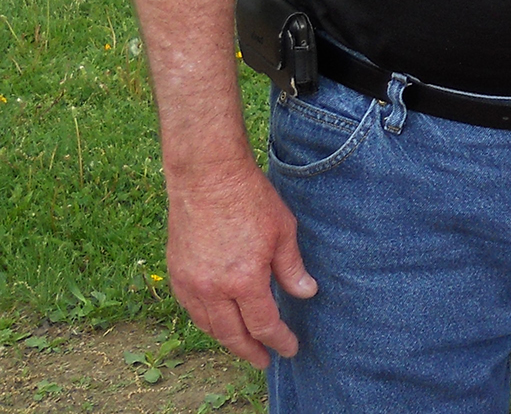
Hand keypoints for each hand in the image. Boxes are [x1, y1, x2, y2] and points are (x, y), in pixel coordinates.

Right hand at [164, 159, 317, 367]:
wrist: (207, 177)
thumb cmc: (250, 199)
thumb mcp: (283, 231)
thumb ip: (292, 268)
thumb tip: (306, 294)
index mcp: (244, 280)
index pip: (263, 325)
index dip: (279, 340)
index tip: (290, 348)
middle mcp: (213, 289)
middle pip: (232, 335)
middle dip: (251, 352)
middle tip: (265, 360)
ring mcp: (191, 284)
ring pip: (209, 326)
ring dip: (227, 340)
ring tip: (244, 345)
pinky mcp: (176, 274)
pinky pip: (192, 310)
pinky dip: (207, 322)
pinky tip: (218, 322)